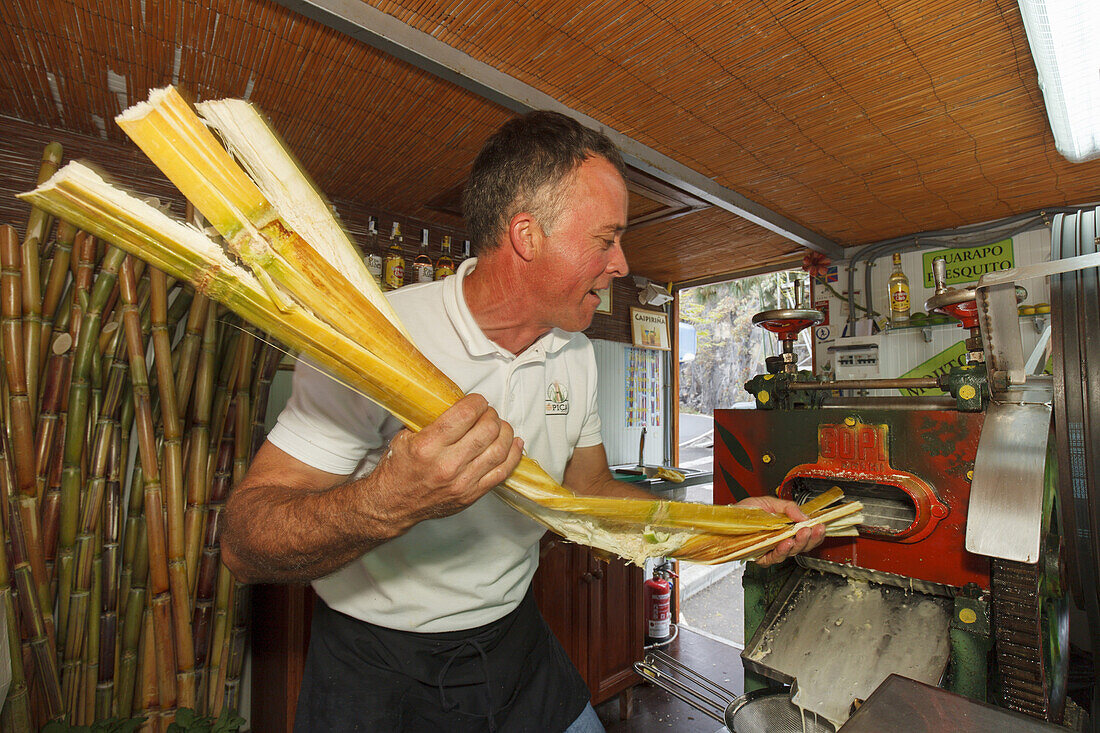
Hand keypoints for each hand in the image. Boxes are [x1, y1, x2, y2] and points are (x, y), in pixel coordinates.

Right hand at [368, 394, 523, 529]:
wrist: (392, 505)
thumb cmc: (398, 470)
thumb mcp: (404, 437)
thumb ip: (427, 419)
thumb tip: (453, 400)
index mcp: (427, 446)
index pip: (464, 415)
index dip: (477, 402)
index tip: (477, 400)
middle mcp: (447, 465)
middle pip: (487, 430)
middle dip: (491, 415)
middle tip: (487, 413)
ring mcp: (462, 482)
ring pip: (499, 450)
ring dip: (505, 432)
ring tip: (500, 426)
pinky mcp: (472, 494)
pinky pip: (502, 472)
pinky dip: (513, 455)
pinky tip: (515, 443)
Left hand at [736, 495, 825, 566]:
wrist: (727, 516)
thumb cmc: (745, 511)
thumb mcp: (770, 502)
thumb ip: (789, 508)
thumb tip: (805, 516)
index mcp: (786, 529)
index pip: (806, 535)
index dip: (816, 533)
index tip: (821, 526)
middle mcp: (781, 541)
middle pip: (802, 546)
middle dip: (810, 538)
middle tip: (813, 530)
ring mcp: (771, 550)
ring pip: (790, 552)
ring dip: (798, 543)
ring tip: (800, 534)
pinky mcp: (761, 556)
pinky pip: (774, 558)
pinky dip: (781, 551)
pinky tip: (786, 542)